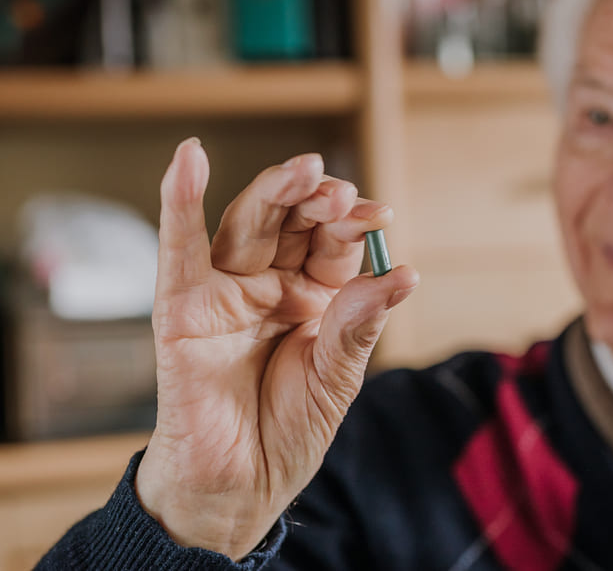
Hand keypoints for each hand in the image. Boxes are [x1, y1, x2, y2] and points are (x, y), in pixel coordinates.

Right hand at [135, 138, 418, 559]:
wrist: (241, 486)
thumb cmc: (289, 429)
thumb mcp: (337, 377)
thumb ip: (359, 325)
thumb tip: (401, 273)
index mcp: (312, 296)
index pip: (332, 244)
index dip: (353, 225)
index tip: (379, 215)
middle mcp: (269, 285)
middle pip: (291, 222)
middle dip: (317, 200)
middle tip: (340, 192)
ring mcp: (225, 292)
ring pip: (247, 225)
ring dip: (272, 192)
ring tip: (303, 170)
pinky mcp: (181, 310)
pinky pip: (178, 251)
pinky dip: (178, 203)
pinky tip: (188, 159)